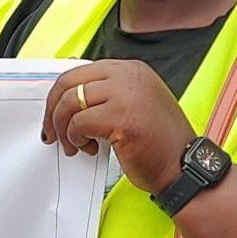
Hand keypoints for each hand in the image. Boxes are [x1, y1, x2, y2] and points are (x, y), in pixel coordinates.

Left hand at [41, 58, 193, 194]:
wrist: (184, 168)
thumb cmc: (158, 143)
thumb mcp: (134, 105)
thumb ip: (107, 92)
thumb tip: (70, 89)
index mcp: (131, 69)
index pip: (80, 71)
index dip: (59, 95)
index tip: (53, 115)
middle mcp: (129, 75)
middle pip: (69, 82)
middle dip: (53, 110)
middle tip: (52, 132)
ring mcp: (127, 94)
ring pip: (70, 103)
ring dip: (64, 128)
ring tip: (73, 145)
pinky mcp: (122, 117)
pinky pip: (79, 123)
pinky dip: (75, 139)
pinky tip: (89, 149)